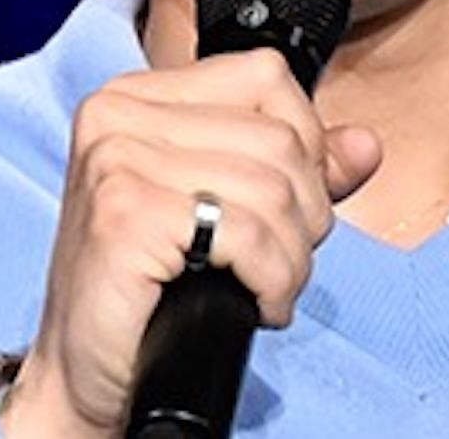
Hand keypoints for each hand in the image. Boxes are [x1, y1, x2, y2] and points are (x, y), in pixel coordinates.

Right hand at [1, 50, 382, 437]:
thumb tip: (364, 145)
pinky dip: (271, 278)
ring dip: (291, 256)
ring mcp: (116, 160)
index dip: (304, 142)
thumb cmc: (147, 290)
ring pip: (271, 188)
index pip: (264, 76)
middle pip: (278, 138)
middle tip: (279, 260)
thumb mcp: (223, 207)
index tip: (289, 200)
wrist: (85, 371)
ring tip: (267, 285)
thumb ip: (294, 169)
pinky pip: (246, 232)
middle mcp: (117, 113)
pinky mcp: (124, 214)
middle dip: (305, 213)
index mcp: (138, 96)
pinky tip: (255, 302)